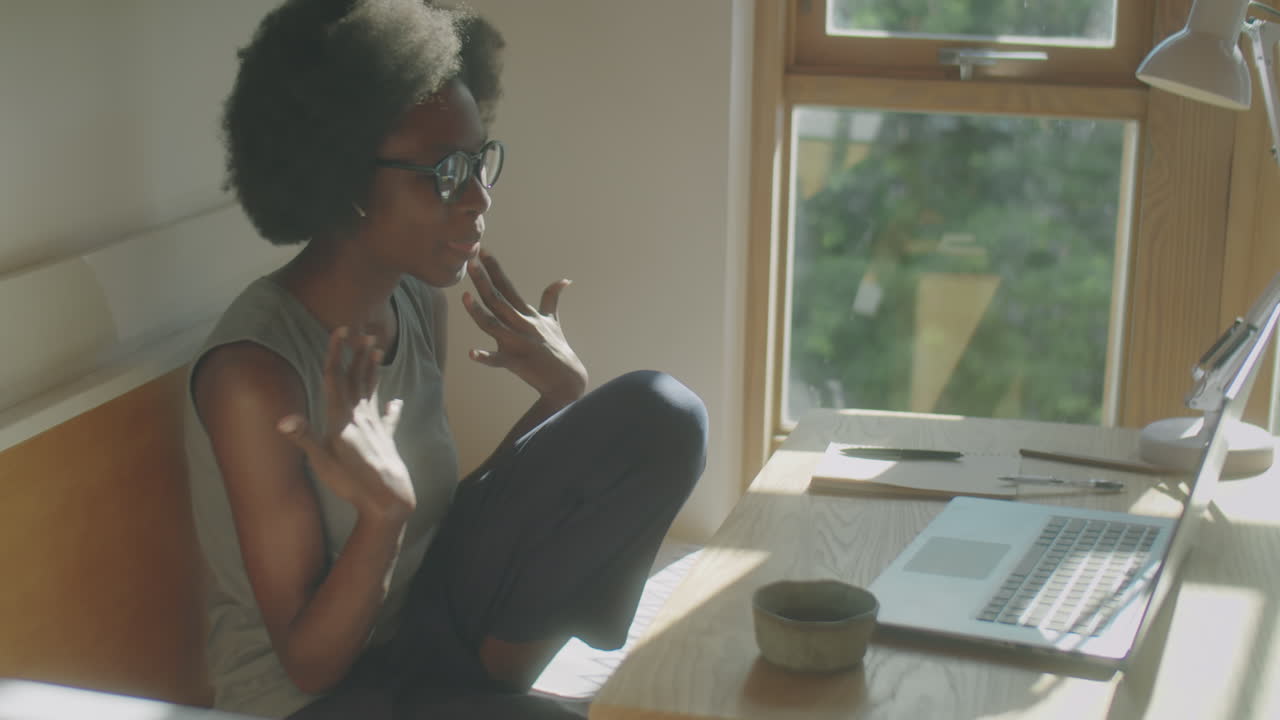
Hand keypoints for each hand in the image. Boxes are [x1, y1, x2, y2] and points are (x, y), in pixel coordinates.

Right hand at [278, 328, 414, 520]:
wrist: (387, 499)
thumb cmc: (352, 482)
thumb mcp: (322, 462)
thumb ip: (304, 438)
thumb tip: (282, 419)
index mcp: (341, 418)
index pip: (335, 378)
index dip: (336, 353)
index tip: (340, 330)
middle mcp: (359, 417)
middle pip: (355, 379)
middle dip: (356, 355)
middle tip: (361, 331)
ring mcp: (375, 427)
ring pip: (372, 391)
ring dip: (372, 370)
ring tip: (377, 350)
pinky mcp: (387, 439)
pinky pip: (389, 418)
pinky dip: (392, 408)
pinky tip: (396, 401)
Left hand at [462, 250, 587, 405]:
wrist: (567, 378)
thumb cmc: (557, 348)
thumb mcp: (553, 321)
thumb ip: (552, 298)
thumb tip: (565, 279)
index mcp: (527, 313)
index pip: (507, 286)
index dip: (494, 269)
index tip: (482, 251)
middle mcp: (521, 324)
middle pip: (497, 299)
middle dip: (482, 280)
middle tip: (470, 261)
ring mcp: (517, 343)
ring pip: (493, 324)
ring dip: (478, 311)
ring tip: (464, 296)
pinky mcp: (516, 362)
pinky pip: (497, 360)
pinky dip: (485, 357)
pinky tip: (472, 353)